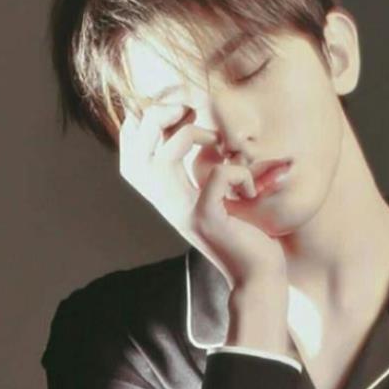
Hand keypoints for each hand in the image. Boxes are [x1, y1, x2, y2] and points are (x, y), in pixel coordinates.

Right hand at [119, 104, 287, 290]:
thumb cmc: (243, 232)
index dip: (144, 122)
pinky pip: (218, 175)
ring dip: (192, 135)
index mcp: (163, 195)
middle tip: (190, 112)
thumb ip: (203, 169)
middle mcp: (165, 202)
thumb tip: (201, 129)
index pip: (131, 151)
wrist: (257, 277)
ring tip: (218, 143)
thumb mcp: (216, 194)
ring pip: (163, 156)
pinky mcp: (207, 219)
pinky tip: (249, 189)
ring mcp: (182, 211)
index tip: (179, 112)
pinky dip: (239, 171)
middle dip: (159, 116)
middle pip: (138, 147)